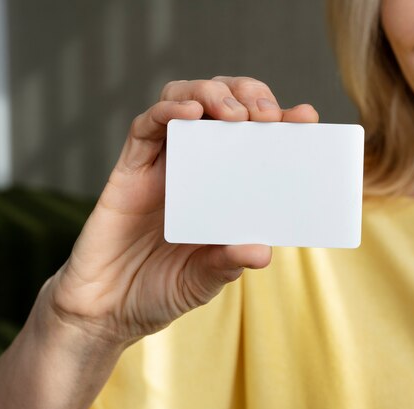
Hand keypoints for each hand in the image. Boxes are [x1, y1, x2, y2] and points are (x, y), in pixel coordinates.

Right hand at [45, 77, 319, 344]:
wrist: (108, 310)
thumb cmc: (162, 290)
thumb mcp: (206, 280)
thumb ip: (230, 263)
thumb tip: (263, 251)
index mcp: (224, 187)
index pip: (257, 139)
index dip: (282, 121)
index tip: (305, 117)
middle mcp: (197, 167)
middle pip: (223, 105)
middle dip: (248, 95)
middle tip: (266, 114)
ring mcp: (162, 164)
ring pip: (185, 100)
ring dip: (212, 93)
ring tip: (234, 113)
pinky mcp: (130, 168)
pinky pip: (146, 126)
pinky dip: (168, 110)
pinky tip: (190, 111)